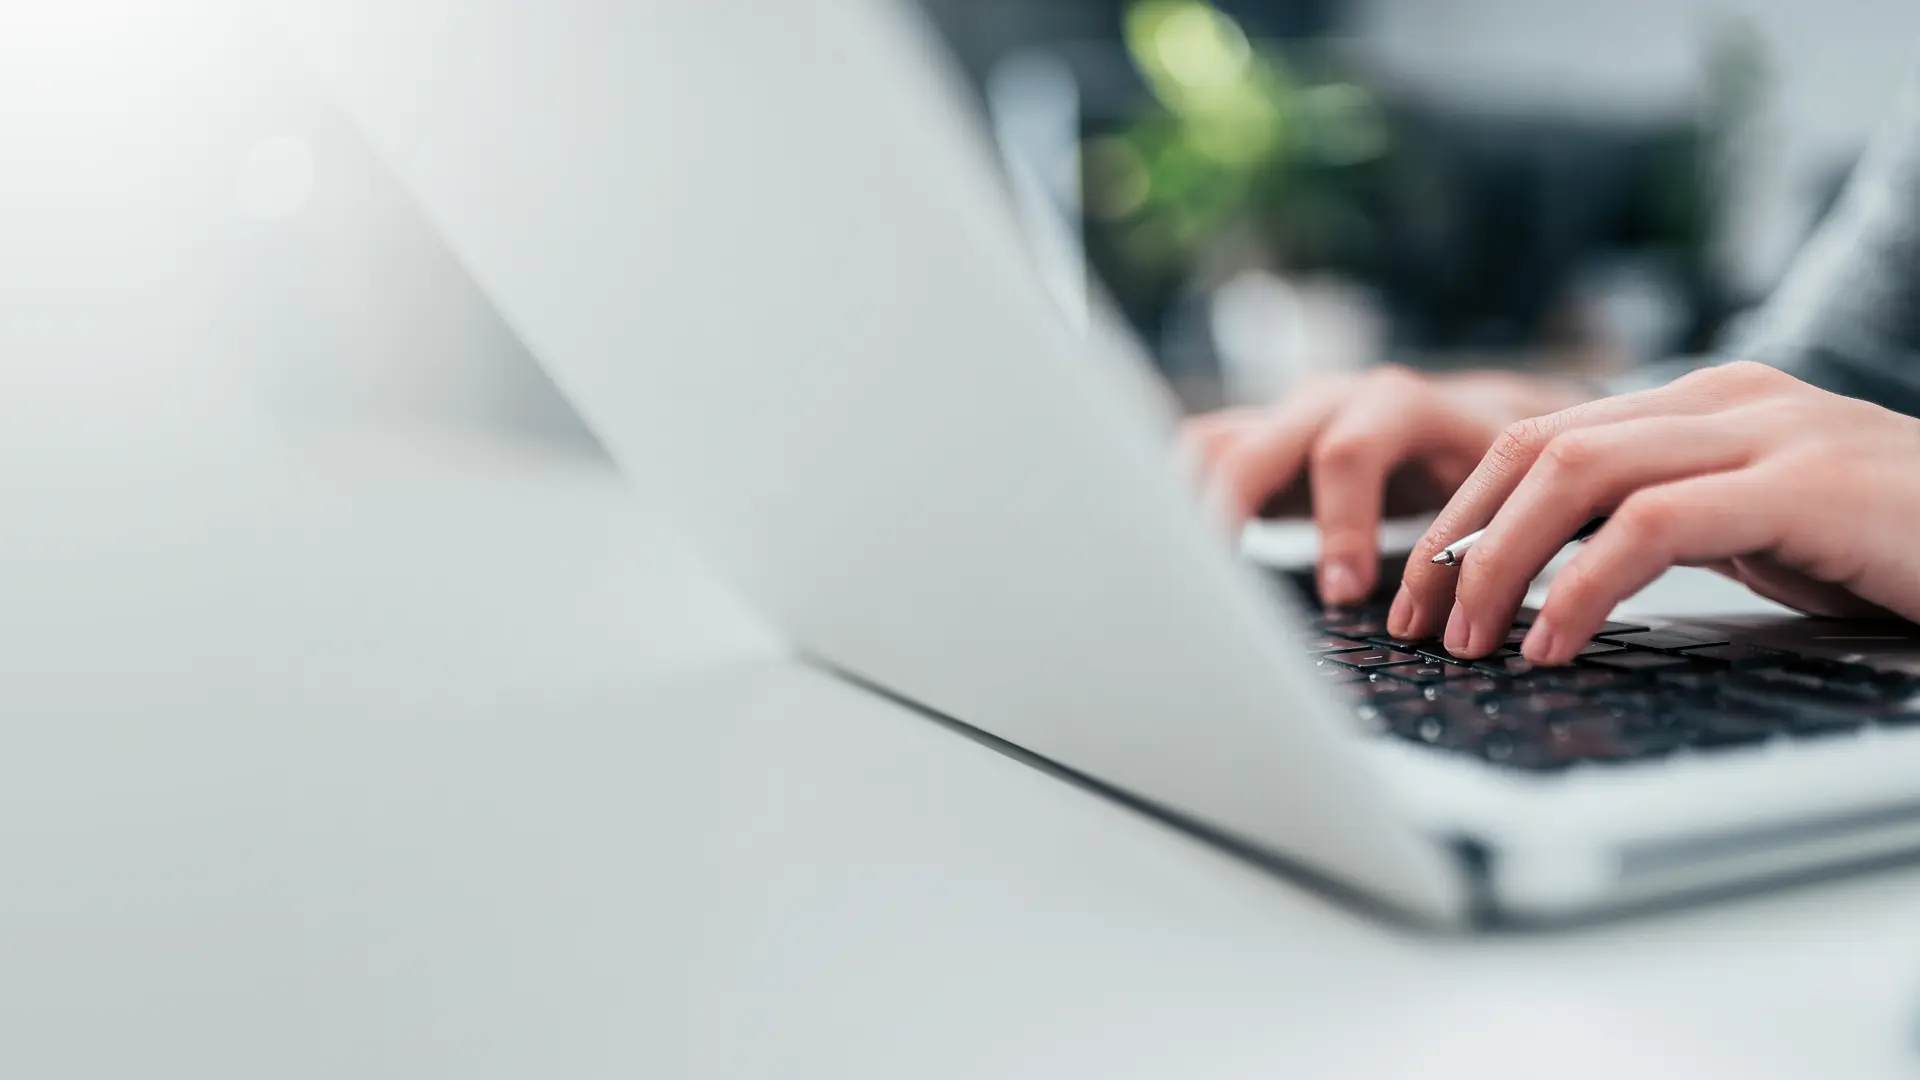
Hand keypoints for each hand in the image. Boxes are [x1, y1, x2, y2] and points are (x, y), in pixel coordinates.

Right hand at [1181, 367, 1594, 603]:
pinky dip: (1182, 502)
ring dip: (1191, 508)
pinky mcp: (1258, 439)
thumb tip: (1449, 620)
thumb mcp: (1502, 497)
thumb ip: (1473, 544)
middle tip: (1229, 596)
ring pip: (1211, 446)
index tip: (1343, 594)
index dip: (1339, 525)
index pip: (1348, 452)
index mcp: (1400, 406)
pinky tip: (1180, 559)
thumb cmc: (1494, 471)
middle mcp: (1332, 401)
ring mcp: (1286, 417)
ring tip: (1186, 579)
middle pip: (1254, 448)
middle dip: (1233, 520)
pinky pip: (1200, 459)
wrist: (1474, 424)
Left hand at [1390, 362, 1919, 663]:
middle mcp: (1724, 400)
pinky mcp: (1804, 485)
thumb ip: (1663, 528)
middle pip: (1537, 446)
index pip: (1540, 437)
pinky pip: (1653, 525)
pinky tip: (1550, 642)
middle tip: (1415, 619)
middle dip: (1458, 535)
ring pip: (1576, 472)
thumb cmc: (1891, 551)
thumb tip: (1542, 583)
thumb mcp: (1756, 531)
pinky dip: (1582, 584)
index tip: (1419, 587)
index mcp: (1702, 403)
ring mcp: (1766, 432)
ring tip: (1466, 638)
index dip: (1462, 510)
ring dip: (1498, 559)